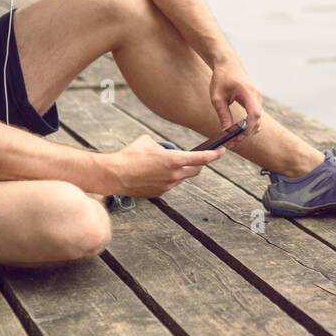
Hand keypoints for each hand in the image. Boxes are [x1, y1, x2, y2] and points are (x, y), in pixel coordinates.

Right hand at [107, 135, 222, 197]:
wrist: (114, 175)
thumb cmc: (130, 155)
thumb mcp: (147, 141)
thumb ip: (162, 145)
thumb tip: (165, 150)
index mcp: (173, 160)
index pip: (202, 158)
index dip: (214, 154)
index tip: (221, 151)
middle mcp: (174, 175)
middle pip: (196, 170)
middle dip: (199, 163)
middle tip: (199, 157)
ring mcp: (167, 186)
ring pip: (182, 177)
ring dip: (181, 170)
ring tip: (168, 163)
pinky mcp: (159, 193)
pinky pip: (170, 184)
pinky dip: (169, 177)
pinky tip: (156, 172)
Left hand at [208, 56, 262, 145]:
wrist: (228, 63)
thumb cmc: (221, 77)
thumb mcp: (217, 97)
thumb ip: (223, 114)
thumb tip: (226, 131)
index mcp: (248, 92)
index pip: (254, 113)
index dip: (248, 127)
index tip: (239, 137)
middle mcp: (256, 95)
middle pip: (257, 119)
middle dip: (246, 132)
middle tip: (232, 142)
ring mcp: (257, 97)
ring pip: (257, 119)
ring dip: (247, 130)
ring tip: (232, 138)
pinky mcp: (255, 99)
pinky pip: (254, 115)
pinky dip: (248, 124)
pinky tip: (236, 130)